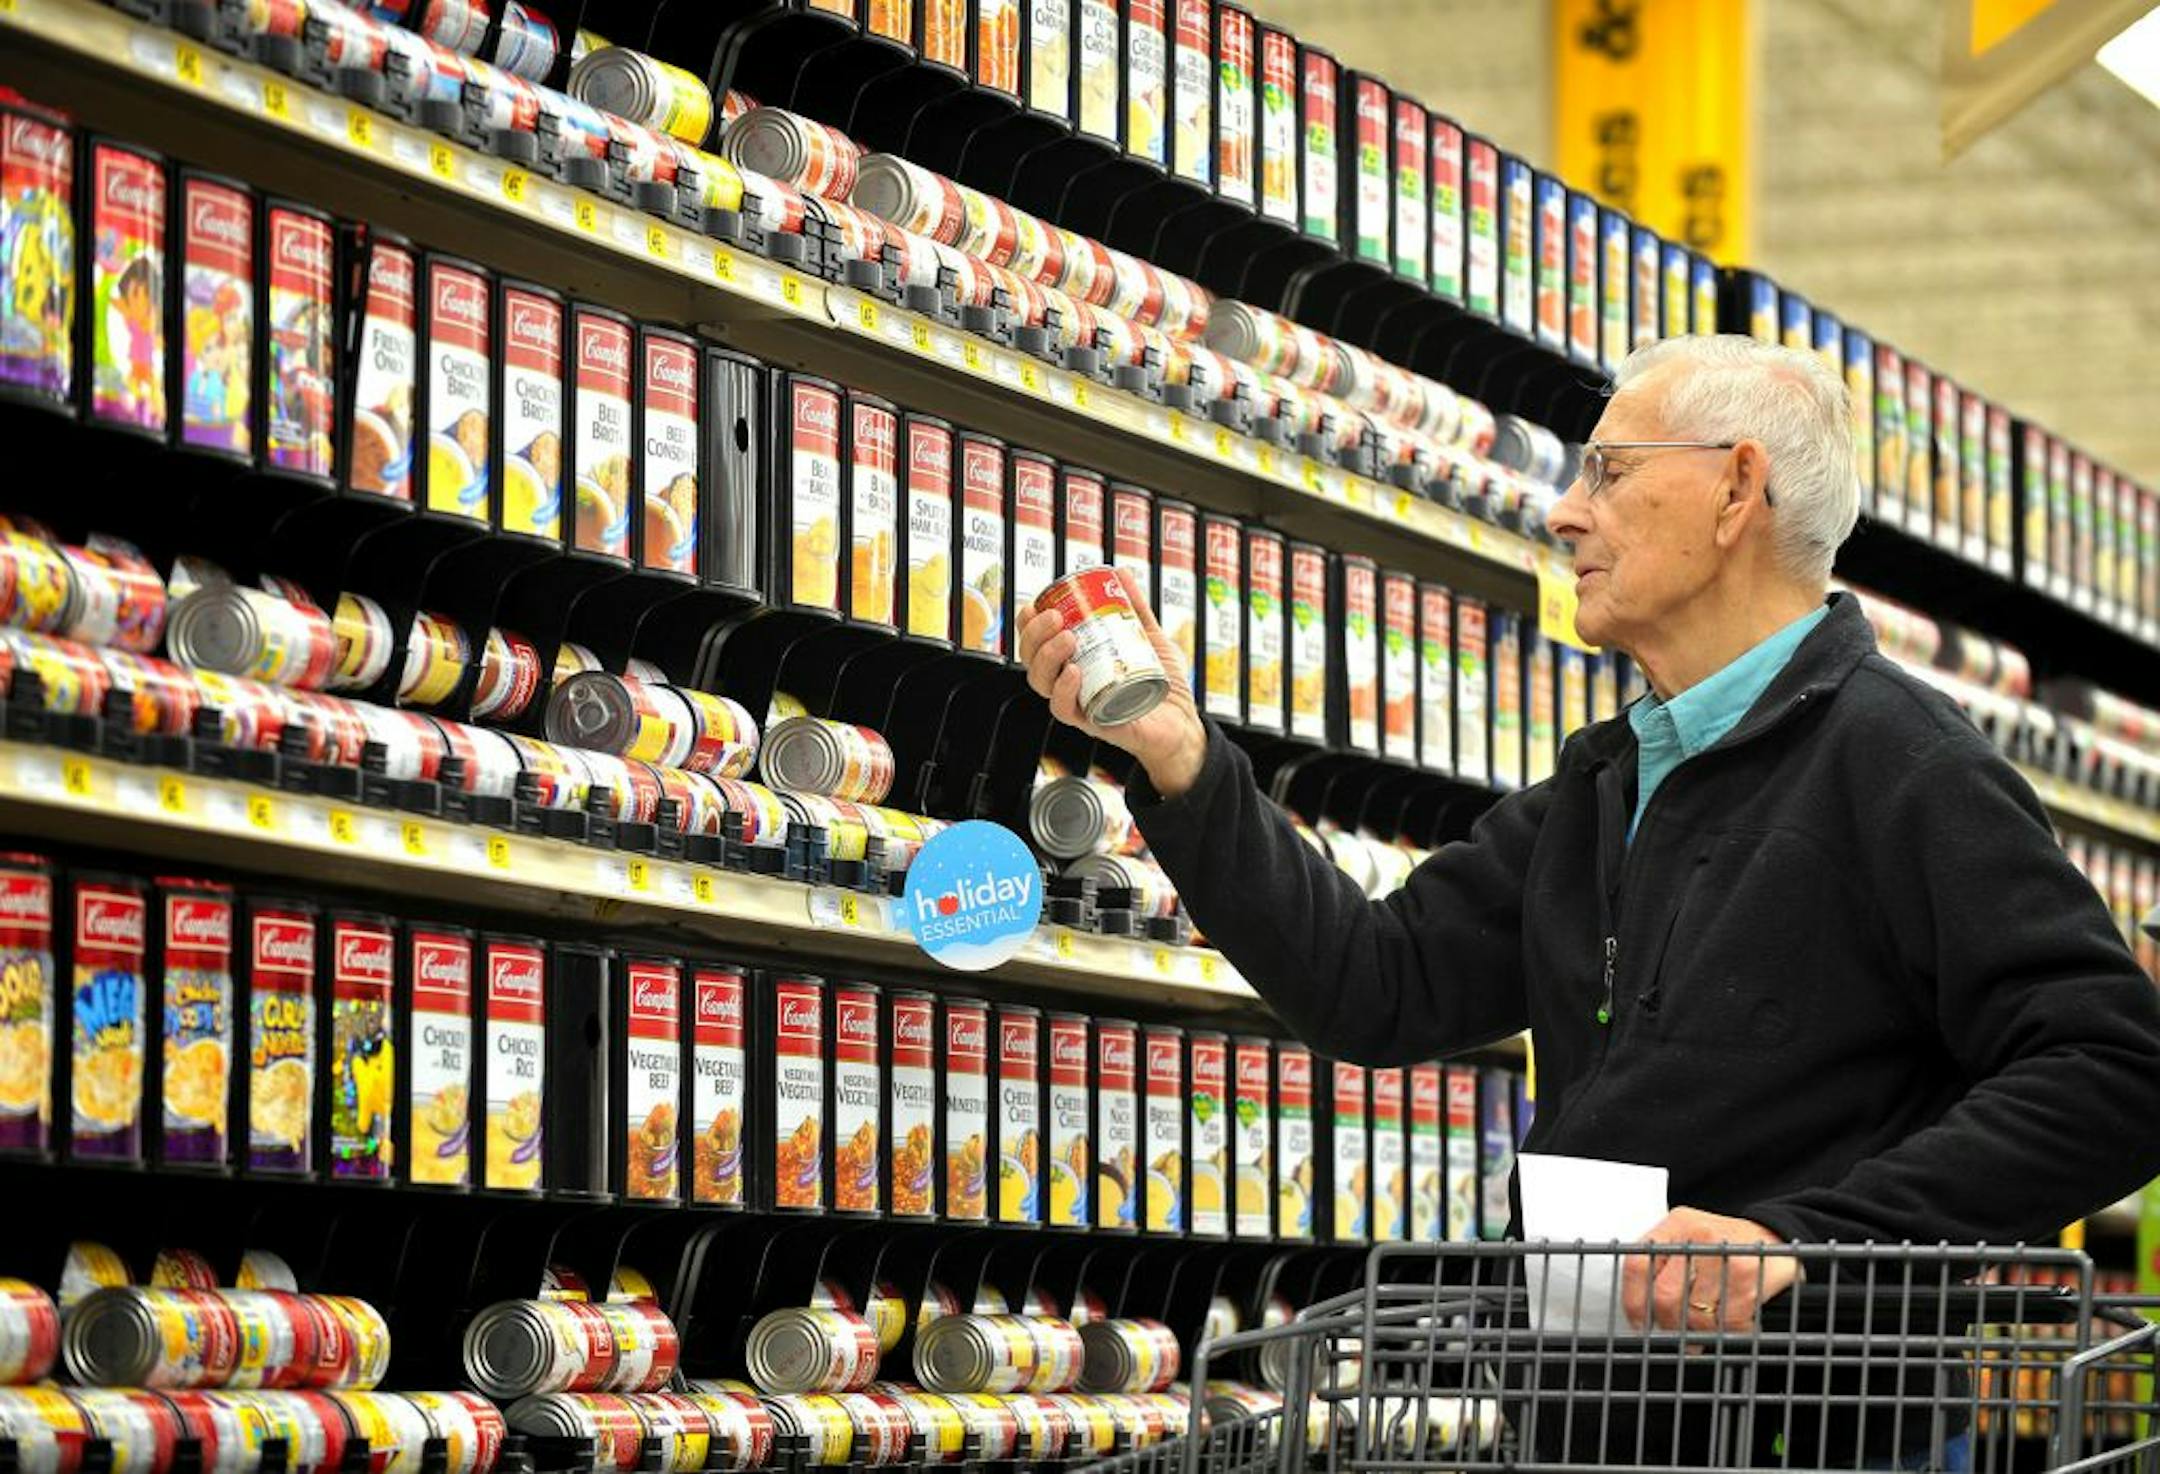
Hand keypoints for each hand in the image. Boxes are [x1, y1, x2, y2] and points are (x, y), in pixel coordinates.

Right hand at [1017, 567, 1208, 797]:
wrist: (1185, 722)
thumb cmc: (1164, 685)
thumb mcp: (1151, 638)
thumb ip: (1136, 608)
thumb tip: (1121, 573)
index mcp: (1076, 664)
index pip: (1038, 645)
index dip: (1027, 626)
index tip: (1035, 604)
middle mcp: (1071, 685)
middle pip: (1033, 661)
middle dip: (1035, 635)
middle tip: (1056, 617)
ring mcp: (1079, 705)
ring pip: (1042, 684)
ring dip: (1046, 656)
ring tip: (1067, 637)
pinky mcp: (1093, 723)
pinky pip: (1065, 710)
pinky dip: (1063, 690)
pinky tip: (1074, 671)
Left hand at [1620, 1207, 1800, 1332]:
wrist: (1775, 1236)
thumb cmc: (1726, 1244)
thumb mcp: (1687, 1239)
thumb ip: (1662, 1265)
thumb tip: (1640, 1313)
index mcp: (1676, 1224)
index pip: (1637, 1265)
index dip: (1634, 1301)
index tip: (1639, 1323)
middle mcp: (1698, 1236)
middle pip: (1665, 1296)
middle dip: (1670, 1324)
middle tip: (1677, 1332)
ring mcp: (1725, 1256)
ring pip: (1696, 1316)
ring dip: (1701, 1332)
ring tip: (1708, 1326)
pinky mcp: (1748, 1276)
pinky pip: (1728, 1323)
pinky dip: (1728, 1332)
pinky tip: (1731, 1321)